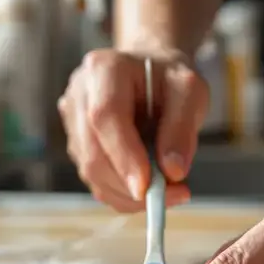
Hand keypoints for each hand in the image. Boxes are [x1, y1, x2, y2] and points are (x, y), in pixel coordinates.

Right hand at [58, 49, 207, 211]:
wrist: (149, 73)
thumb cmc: (169, 79)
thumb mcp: (190, 92)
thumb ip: (183, 127)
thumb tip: (172, 171)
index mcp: (104, 69)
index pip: (105, 116)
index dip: (124, 155)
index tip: (147, 187)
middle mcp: (79, 95)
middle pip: (93, 153)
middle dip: (130, 184)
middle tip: (173, 193)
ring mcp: (72, 122)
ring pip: (92, 173)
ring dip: (130, 192)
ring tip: (169, 185)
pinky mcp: (77, 145)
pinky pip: (96, 180)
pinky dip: (124, 193)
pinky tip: (150, 184)